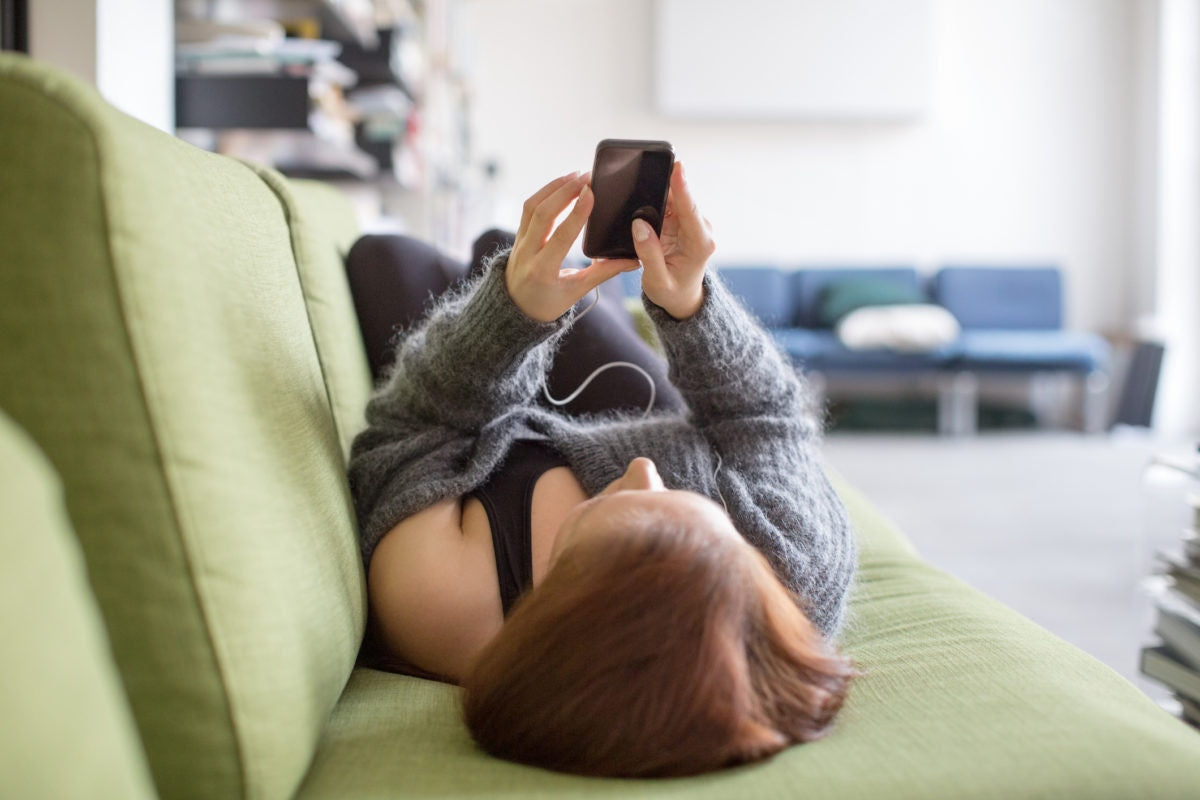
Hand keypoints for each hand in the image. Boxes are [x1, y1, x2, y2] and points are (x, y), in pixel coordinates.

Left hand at [505, 172, 639, 322]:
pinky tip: (561, 184)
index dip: (576, 213)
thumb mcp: (576, 292)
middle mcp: (527, 254)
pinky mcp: (518, 234)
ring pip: (532, 207)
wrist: (514, 309)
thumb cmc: (547, 303)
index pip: (561, 237)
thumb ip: (603, 272)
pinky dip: (545, 193)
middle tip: (585, 177)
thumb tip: (633, 260)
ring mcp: (519, 242)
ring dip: (554, 188)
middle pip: (542, 215)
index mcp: (543, 271)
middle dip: (564, 192)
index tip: (590, 192)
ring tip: (575, 175)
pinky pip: (528, 209)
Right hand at [631, 162, 715, 319]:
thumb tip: (639, 225)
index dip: (682, 187)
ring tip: (636, 192)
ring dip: (655, 194)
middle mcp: (700, 229)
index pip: (690, 211)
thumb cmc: (672, 292)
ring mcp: (691, 223)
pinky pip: (667, 204)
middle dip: (663, 186)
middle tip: (641, 174)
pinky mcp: (681, 221)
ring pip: (672, 199)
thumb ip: (649, 254)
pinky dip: (653, 201)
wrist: (682, 298)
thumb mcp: (657, 281)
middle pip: (680, 199)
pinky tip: (641, 201)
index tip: (677, 167)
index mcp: (700, 244)